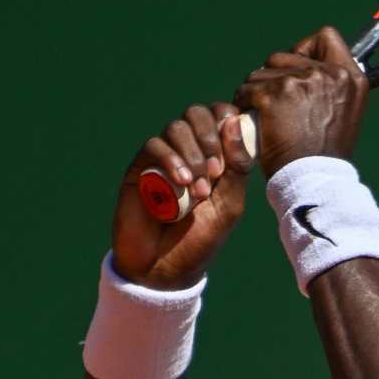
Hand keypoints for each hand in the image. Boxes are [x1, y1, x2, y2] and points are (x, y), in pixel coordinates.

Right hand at [112, 103, 254, 289]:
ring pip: (176, 127)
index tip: (234, 153)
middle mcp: (189, 151)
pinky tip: (181, 183)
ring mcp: (163, 157)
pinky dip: (171, 159)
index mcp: (216, 155)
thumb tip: (233, 123)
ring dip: (193, 155)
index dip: (228, 122)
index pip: (221, 115)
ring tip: (199, 190)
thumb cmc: (202, 237)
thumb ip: (237, 165)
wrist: (166, 266)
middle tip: (216, 172)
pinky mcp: (140, 167)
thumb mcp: (230, 203)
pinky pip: (154, 145)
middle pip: (197, 113)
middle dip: (210, 137)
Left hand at [235, 26, 367, 175]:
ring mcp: (301, 82)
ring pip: (261, 72)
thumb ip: (332, 87)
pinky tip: (253, 120)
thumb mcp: (344, 113)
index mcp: (351, 77)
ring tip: (266, 116)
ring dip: (257, 91)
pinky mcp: (274, 94)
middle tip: (278, 103)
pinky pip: (247, 89)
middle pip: (284, 55)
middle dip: (275, 76)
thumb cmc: (326, 154)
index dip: (306, 49)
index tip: (298, 70)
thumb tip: (308, 68)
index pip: (326, 36)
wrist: (314, 178)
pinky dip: (244, 104)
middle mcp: (329, 74)